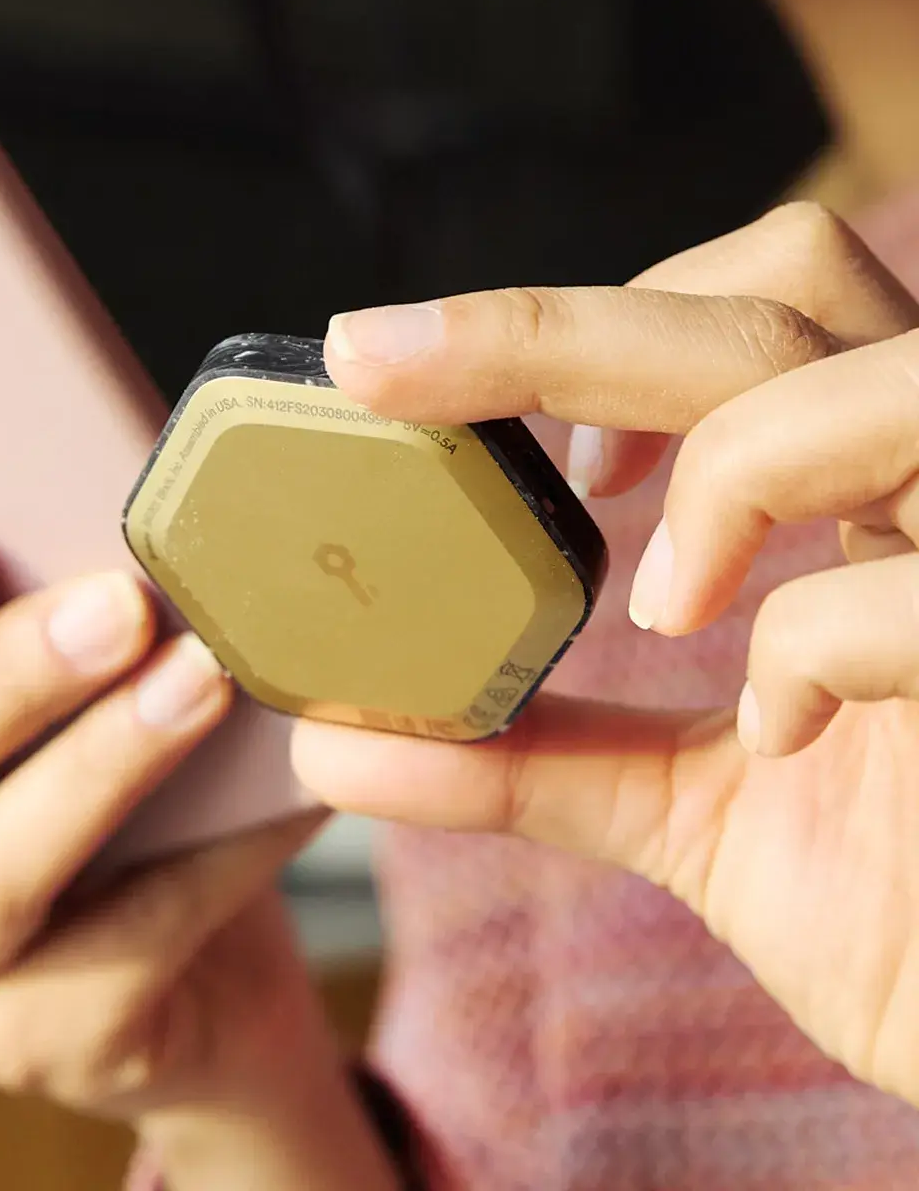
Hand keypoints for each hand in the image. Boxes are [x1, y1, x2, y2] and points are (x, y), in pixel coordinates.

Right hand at [0, 541, 325, 1124]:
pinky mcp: (37, 1046)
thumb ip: (58, 605)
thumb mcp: (63, 689)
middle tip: (115, 602)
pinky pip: (128, 943)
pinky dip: (219, 856)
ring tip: (202, 679)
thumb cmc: (112, 782)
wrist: (193, 963)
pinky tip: (293, 786)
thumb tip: (143, 499)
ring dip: (101, 765)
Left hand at [293, 202, 918, 1106]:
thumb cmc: (896, 904)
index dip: (587, 313)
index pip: (747, 301)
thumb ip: (532, 755)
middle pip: (780, 289)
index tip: (412, 372)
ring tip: (661, 605)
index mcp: (874, 486)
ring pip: (867, 388)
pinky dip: (808, 647)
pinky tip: (785, 738)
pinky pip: (909, 597)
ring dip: (728, 471)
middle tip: (380, 370)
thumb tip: (332, 739)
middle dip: (558, 328)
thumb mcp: (686, 809)